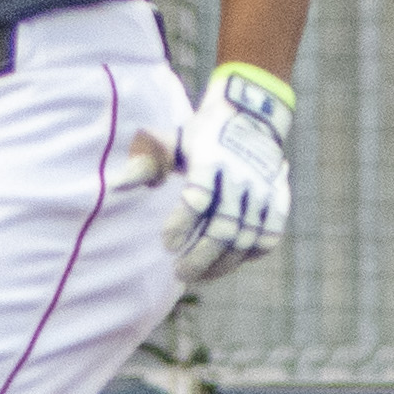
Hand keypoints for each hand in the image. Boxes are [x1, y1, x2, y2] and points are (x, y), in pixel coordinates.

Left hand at [136, 63, 293, 282]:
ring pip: (247, 238)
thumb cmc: (199, 137)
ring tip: (197, 275)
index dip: (182, 223)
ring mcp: (264, 192)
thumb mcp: (169, 142)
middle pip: (224, 227)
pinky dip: (249, 255)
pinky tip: (226, 264)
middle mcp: (242, 178)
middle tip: (179, 273)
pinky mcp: (278, 202)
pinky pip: (268, 237)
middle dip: (201, 255)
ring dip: (223, 263)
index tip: (166, 244)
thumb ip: (145, 165)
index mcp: (211, 160)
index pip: (198, 198)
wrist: (249, 118)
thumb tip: (115, 185)